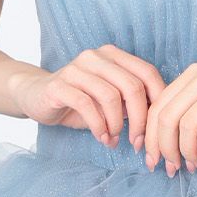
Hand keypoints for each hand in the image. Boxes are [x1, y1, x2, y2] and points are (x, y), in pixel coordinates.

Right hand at [12, 45, 166, 147]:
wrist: (36, 96)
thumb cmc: (79, 100)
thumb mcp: (110, 100)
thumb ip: (133, 102)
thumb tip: (160, 120)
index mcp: (113, 55)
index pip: (148, 73)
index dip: (158, 102)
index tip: (157, 128)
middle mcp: (96, 56)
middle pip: (132, 86)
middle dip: (140, 120)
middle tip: (137, 141)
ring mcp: (76, 68)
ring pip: (110, 96)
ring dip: (117, 125)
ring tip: (115, 139)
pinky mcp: (58, 85)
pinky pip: (86, 105)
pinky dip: (99, 127)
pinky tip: (101, 137)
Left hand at [143, 63, 196, 174]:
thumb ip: (187, 116)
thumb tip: (158, 146)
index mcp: (192, 74)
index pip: (159, 106)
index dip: (149, 136)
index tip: (150, 159)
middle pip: (168, 115)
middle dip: (163, 147)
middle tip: (168, 168)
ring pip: (188, 121)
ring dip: (184, 150)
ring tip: (190, 165)